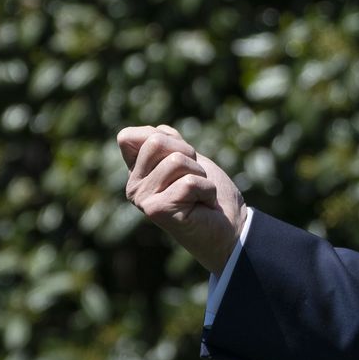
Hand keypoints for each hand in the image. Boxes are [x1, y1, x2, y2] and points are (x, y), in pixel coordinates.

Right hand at [117, 124, 246, 273]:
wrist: (231, 228)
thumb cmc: (209, 192)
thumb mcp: (187, 158)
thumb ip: (167, 142)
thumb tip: (156, 132)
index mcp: (136, 171)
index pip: (128, 136)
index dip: (163, 138)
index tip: (180, 159)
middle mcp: (133, 186)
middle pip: (155, 141)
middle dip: (187, 154)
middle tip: (194, 178)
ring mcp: (143, 200)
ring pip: (176, 161)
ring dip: (200, 174)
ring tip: (199, 194)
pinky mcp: (157, 211)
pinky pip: (189, 182)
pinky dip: (206, 190)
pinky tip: (203, 206)